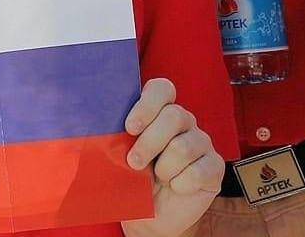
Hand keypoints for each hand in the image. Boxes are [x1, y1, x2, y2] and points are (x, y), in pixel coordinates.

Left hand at [120, 78, 223, 236]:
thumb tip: (89, 123)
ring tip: (157, 178)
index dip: (147, 105)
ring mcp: (202, 143)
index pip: (162, 89)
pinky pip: (200, 170)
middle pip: (175, 116)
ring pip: (184, 146)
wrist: (148, 215)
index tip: (130, 128)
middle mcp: (184, 122)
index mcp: (158, 112)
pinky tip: (175, 188)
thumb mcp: (116, 155)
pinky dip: (181, 184)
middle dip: (150, 142)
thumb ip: (113, 136)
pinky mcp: (215, 166)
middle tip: (134, 162)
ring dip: (164, 168)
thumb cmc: (130, 179)